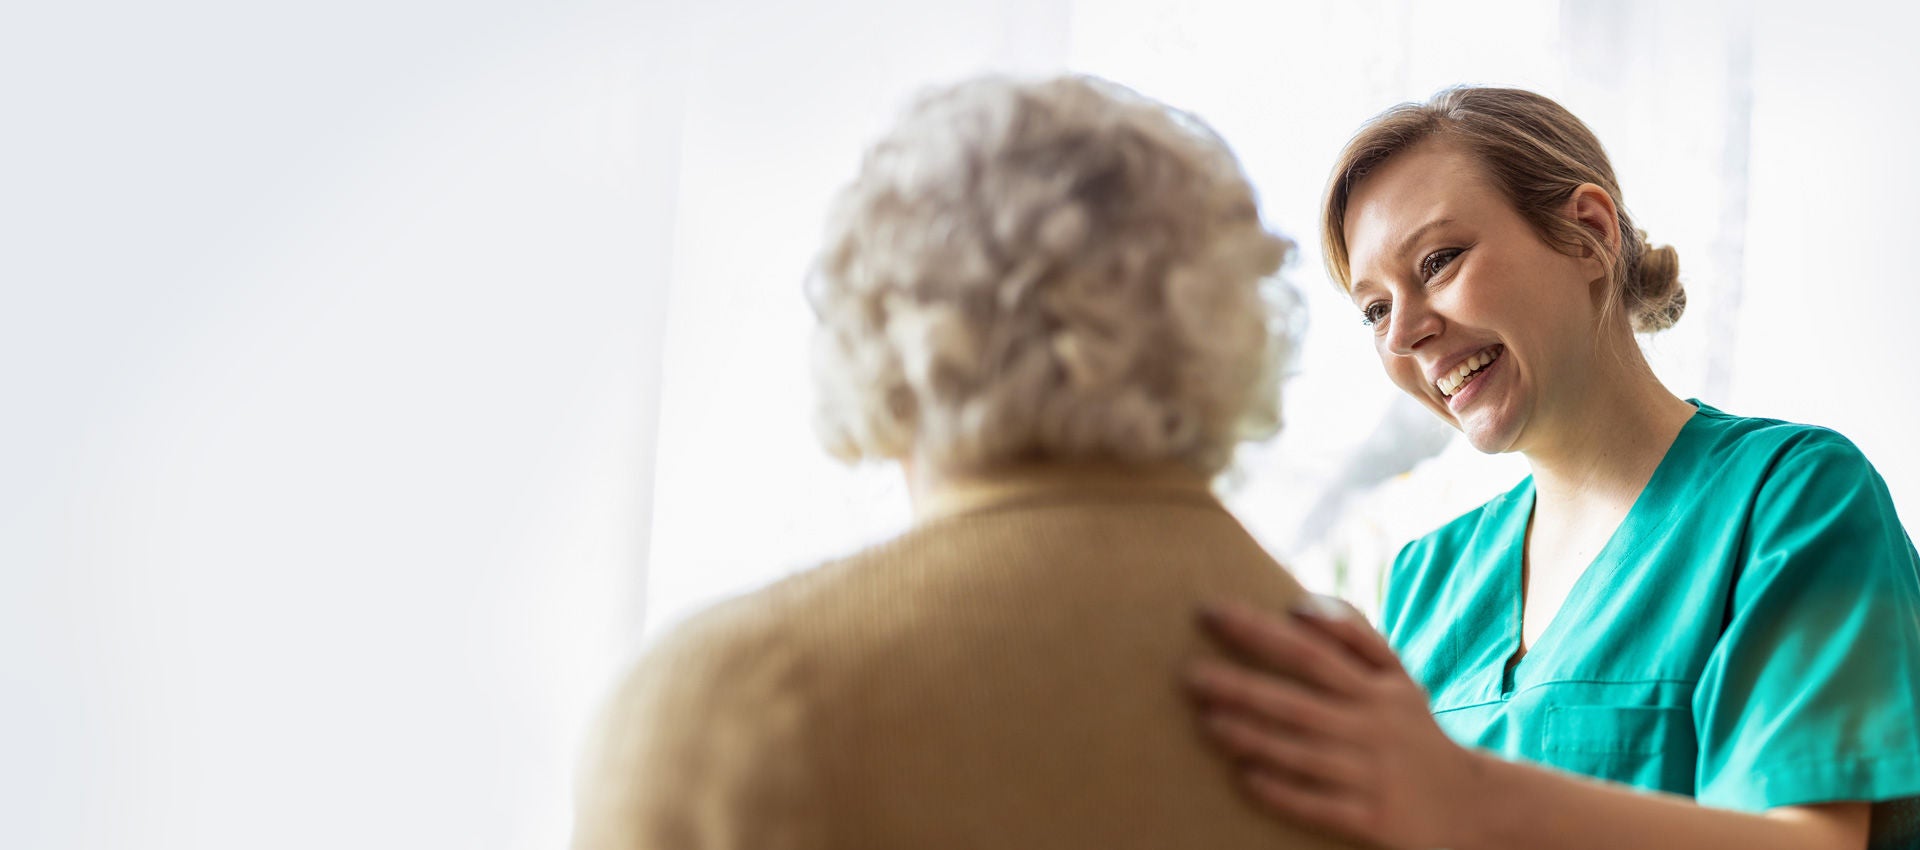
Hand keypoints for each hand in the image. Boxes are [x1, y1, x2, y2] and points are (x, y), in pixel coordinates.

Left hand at [1186, 599, 1488, 849]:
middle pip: (1298, 702)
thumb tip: (1299, 605)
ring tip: (1207, 723)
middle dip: (1243, 686)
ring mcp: (1372, 775)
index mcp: (1376, 690)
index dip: (1259, 631)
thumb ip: (1354, 636)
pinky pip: (1320, 806)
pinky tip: (1245, 779)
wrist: (1472, 807)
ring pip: (1304, 753)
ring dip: (1253, 737)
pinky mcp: (1373, 819)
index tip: (1210, 613)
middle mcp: (1372, 728)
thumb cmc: (1414, 732)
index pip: (1310, 651)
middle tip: (1189, 675)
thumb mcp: (1398, 679)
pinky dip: (1284, 792)